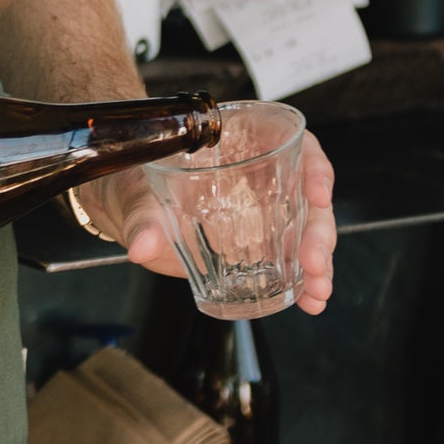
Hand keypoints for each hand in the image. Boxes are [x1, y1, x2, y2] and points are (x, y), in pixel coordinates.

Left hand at [78, 130, 337, 315]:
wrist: (125, 210)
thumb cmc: (134, 185)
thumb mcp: (136, 196)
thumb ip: (143, 219)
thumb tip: (141, 246)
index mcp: (239, 143)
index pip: (292, 142)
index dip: (314, 166)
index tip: (317, 195)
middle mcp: (260, 174)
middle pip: (306, 194)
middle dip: (318, 231)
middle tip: (314, 263)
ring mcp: (262, 209)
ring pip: (306, 229)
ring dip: (318, 262)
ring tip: (317, 292)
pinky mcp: (257, 243)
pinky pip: (290, 257)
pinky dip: (303, 280)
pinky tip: (310, 301)